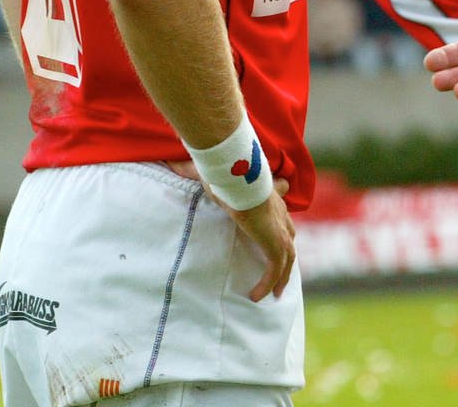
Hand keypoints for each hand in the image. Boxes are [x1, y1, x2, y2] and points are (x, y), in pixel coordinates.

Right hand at [166, 163, 295, 300]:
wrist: (239, 177)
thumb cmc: (225, 174)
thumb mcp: (212, 174)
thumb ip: (193, 171)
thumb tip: (169, 161)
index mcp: (268, 198)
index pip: (280, 216)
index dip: (279, 230)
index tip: (276, 242)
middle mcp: (279, 213)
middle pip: (288, 239)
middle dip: (284, 257)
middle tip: (278, 274)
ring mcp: (280, 229)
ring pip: (286, 258)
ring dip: (280, 277)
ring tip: (271, 294)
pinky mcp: (275, 243)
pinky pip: (275, 269)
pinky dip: (268, 283)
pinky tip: (256, 296)